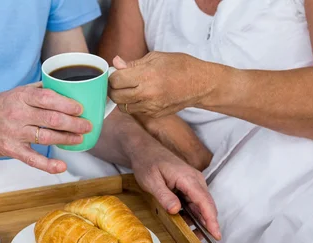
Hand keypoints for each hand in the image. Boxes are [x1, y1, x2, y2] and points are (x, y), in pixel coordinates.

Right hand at [0, 83, 91, 173]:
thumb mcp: (16, 92)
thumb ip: (38, 91)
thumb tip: (63, 87)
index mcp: (21, 97)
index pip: (48, 99)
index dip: (67, 104)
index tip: (81, 108)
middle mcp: (18, 114)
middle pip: (52, 119)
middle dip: (74, 123)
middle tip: (87, 125)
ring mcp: (14, 133)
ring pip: (46, 137)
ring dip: (67, 139)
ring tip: (80, 139)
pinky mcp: (11, 150)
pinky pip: (32, 159)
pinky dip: (48, 165)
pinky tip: (61, 166)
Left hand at [109, 52, 223, 117]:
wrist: (200, 84)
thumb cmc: (179, 66)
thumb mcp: (156, 58)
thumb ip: (133, 64)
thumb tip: (116, 63)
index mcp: (147, 76)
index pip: (115, 80)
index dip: (112, 76)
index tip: (116, 73)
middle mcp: (147, 94)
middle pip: (115, 96)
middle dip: (113, 88)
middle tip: (118, 82)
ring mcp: (150, 107)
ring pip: (123, 107)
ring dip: (122, 98)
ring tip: (129, 88)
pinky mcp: (154, 114)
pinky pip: (135, 111)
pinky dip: (133, 104)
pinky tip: (141, 95)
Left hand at [130, 137, 220, 239]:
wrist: (145, 150)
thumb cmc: (147, 163)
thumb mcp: (151, 181)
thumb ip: (164, 196)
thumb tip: (176, 210)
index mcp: (188, 178)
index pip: (204, 201)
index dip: (211, 219)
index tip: (216, 234)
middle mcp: (195, 180)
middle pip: (207, 205)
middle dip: (209, 223)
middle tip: (207, 241)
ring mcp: (193, 182)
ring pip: (201, 204)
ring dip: (200, 219)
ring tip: (196, 235)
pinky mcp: (189, 185)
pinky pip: (194, 201)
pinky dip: (193, 213)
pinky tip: (187, 223)